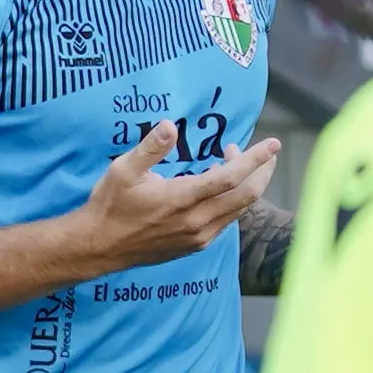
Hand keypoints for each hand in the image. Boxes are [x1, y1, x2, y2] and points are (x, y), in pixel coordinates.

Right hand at [76, 118, 284, 270]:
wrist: (99, 247)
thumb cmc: (110, 205)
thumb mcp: (123, 170)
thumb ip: (150, 147)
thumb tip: (170, 125)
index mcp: (183, 198)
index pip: (232, 177)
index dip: (256, 159)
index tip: (273, 144)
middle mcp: (197, 220)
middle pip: (247, 195)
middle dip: (262, 171)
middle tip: (266, 152)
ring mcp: (198, 236)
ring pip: (239, 209)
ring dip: (247, 185)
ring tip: (235, 162)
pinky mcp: (195, 245)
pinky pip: (226, 221)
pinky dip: (233, 201)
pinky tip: (220, 188)